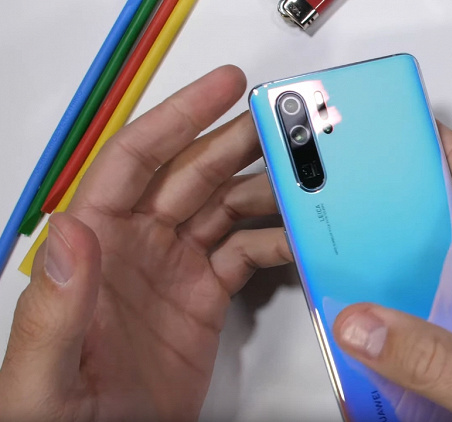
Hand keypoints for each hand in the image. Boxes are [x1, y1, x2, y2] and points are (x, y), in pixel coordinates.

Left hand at [0, 66, 290, 420]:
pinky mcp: (206, 299)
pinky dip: (274, 240)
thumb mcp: (43, 375)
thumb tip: (72, 232)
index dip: (178, 117)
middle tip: (279, 120)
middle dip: (235, 141)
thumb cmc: (60, 418)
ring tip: (301, 172)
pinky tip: (296, 234)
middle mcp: (138, 247)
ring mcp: (176, 270)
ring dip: (262, 186)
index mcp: (96, 246)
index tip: (219, 90)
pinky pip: (246, 254)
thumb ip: (56, 305)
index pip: (136, 161)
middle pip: (191, 175)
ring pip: (225, 208)